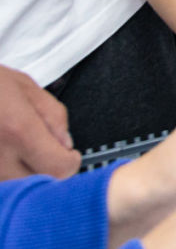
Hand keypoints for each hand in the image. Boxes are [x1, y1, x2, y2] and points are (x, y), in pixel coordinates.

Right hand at [0, 65, 75, 179]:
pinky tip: (3, 148)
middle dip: (48, 169)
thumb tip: (66, 143)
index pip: (59, 168)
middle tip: (46, 150)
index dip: (71, 162)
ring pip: (16, 185)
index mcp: (18, 130)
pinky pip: (0, 179)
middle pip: (38, 183)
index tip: (70, 154)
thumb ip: (53, 115)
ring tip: (16, 145)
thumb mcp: (25, 87)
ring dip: (25, 171)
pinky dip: (6, 169)